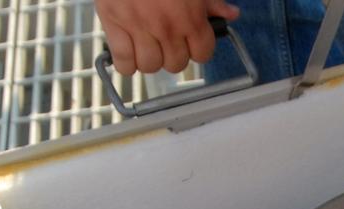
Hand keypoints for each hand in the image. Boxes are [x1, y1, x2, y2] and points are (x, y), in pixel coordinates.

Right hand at [95, 0, 239, 74]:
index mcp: (190, 17)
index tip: (189, 42)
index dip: (196, 50)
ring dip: (149, 58)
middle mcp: (167, 27)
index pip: (202, 55)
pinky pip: (123, 62)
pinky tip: (128, 50)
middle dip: (172, 55)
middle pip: (175, 64)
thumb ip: (211, 1)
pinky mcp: (113, 23)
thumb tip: (231, 14)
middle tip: (165, 40)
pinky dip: (126, 62)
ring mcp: (139, 27)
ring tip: (145, 43)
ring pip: (150, 66)